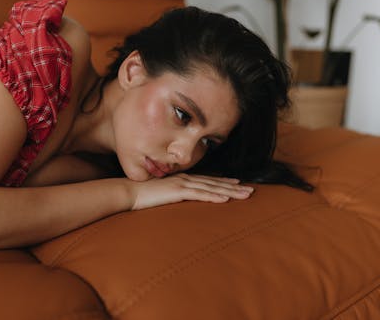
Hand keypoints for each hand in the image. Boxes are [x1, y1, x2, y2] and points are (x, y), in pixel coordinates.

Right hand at [126, 173, 254, 209]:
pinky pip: (199, 194)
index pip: (207, 181)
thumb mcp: (162, 194)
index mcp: (182, 179)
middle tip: (251, 190)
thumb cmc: (143, 195)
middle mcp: (185, 179)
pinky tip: (225, 199)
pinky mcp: (177, 191)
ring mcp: (182, 184)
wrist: (128, 192)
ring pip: (211, 187)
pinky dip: (214, 196)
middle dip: (234, 186)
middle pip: (214, 183)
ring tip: (245, 194)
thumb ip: (172, 194)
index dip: (224, 182)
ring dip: (230, 191)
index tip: (237, 183)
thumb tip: (179, 199)